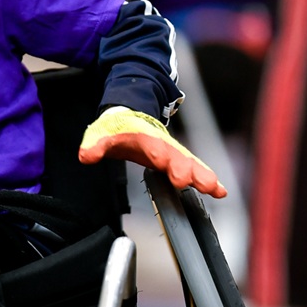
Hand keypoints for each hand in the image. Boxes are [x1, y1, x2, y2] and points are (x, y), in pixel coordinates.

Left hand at [78, 106, 225, 197]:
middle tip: (192, 182)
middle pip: (177, 156)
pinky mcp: (178, 161)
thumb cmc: (118, 127)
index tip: (168, 167)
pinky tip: (220, 192)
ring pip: (190, 163)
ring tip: (215, 189)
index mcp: (144, 136)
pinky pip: (195, 170)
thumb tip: (86, 155)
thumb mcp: (101, 133)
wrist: (130, 115)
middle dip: (185, 168)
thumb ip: (95, 145)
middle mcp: (163, 144)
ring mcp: (173, 152)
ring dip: (202, 176)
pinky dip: (207, 179)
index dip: (160, 155)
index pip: (153, 146)